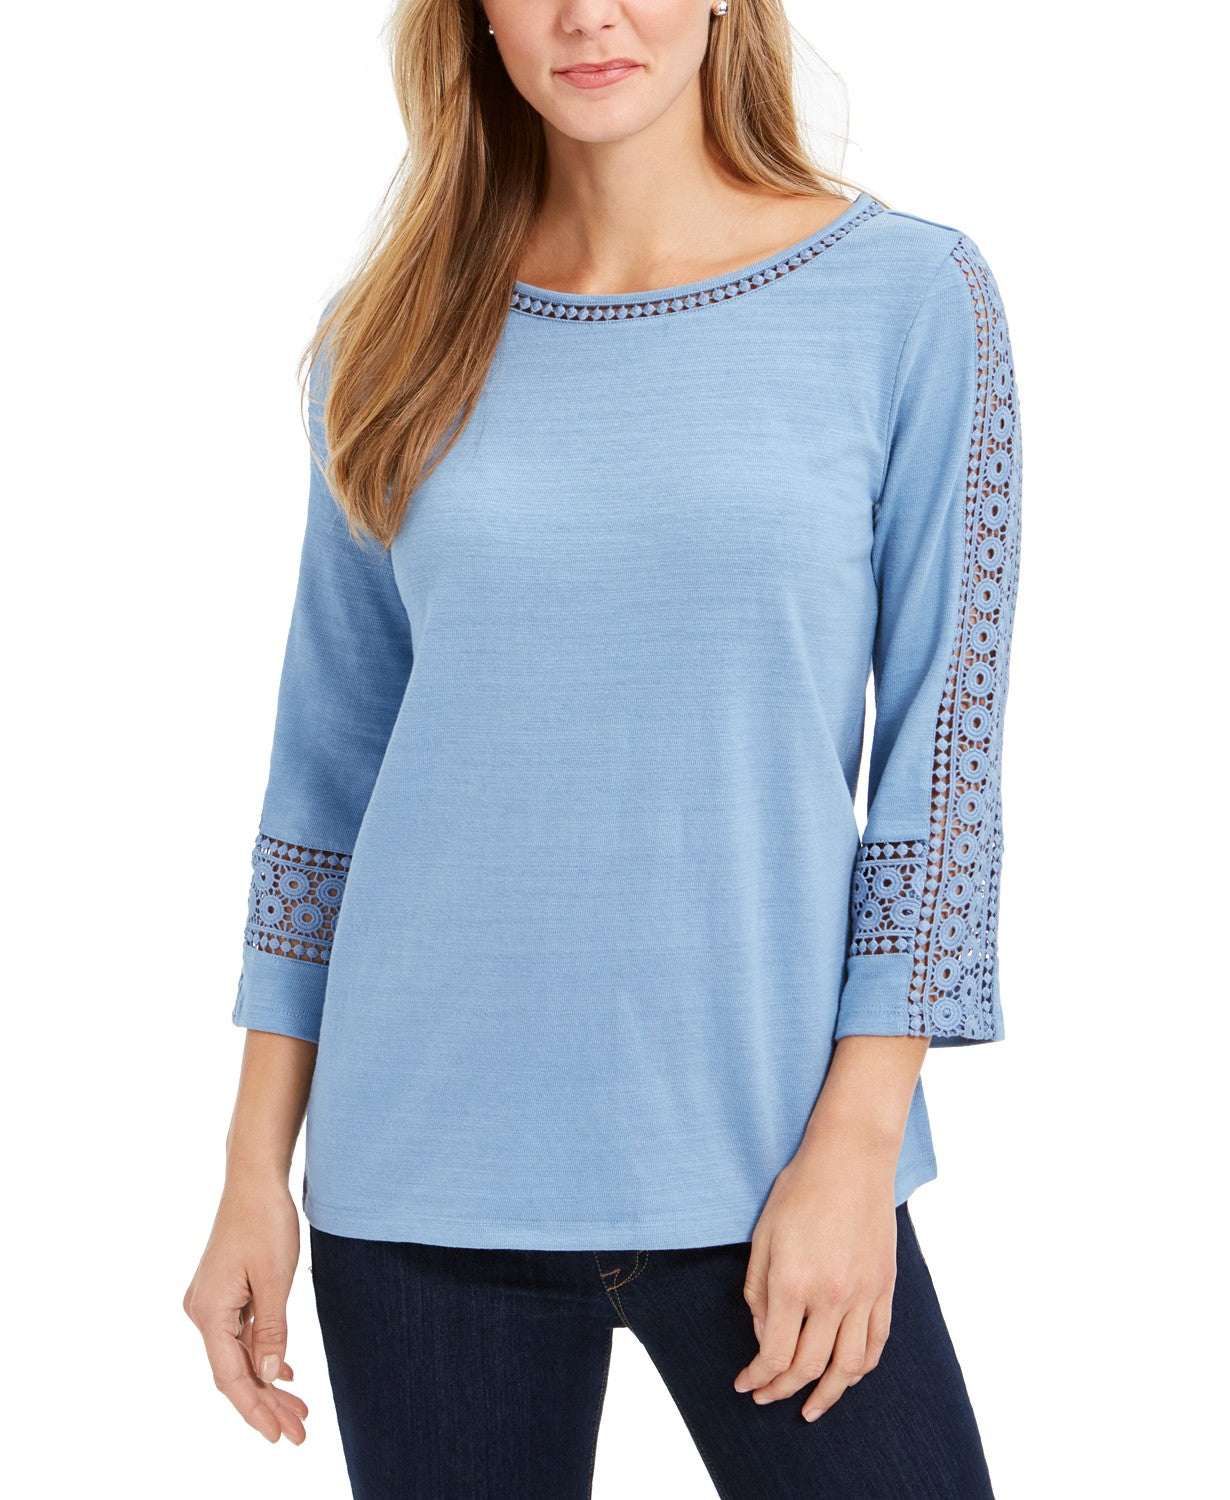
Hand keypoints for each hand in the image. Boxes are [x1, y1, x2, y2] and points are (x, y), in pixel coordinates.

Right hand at [183, 1174, 308, 1443]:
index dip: (255, 1410)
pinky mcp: (223, 1292)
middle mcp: (202, 1312)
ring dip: (267, 1382)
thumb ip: (271, 1331)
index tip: (279, 1436)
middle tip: (299, 1431)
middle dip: (266, 1404)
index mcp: (209, 1312)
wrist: (254, 1180)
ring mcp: (211, 1302)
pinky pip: (240, 1335)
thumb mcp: (275, 1279)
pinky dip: (261, 1355)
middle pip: (234, 1371)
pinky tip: (283, 1372)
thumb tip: (267, 1377)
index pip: (231, 1377)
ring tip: (298, 1410)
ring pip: (239, 1355)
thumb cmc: (265, 1222)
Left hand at [734, 1129, 898, 1420]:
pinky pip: (877, 1343)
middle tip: (766, 1397)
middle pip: (808, 1367)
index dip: (758, 1378)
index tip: (745, 1385)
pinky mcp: (886, 1287)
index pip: (775, 1354)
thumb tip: (764, 1336)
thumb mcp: (762, 1237)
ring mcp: (864, 1294)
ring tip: (810, 1408)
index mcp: (793, 1283)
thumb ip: (758, 1292)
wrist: (850, 1159)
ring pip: (849, 1367)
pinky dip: (862, 1369)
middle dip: (782, 1390)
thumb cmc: (798, 1191)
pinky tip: (846, 1376)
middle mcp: (832, 1296)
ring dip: (828, 1395)